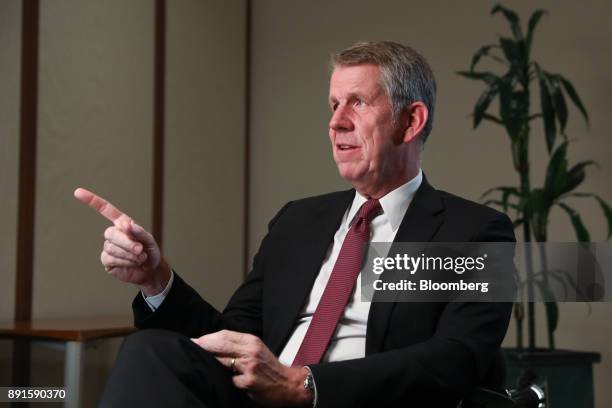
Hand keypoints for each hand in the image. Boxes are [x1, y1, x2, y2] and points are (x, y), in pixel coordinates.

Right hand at [74, 187, 169, 294]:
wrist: (151, 270)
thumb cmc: (150, 251)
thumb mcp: (149, 240)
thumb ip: (139, 232)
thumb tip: (126, 225)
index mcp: (122, 223)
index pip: (105, 209)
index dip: (92, 200)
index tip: (77, 192)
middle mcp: (113, 233)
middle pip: (110, 233)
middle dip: (126, 242)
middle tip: (140, 249)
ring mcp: (108, 247)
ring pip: (111, 247)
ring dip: (128, 254)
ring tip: (140, 257)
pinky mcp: (107, 260)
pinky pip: (110, 258)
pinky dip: (124, 261)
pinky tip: (132, 263)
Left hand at [191, 330, 311, 406]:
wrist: (289, 384)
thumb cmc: (270, 368)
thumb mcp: (257, 350)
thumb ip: (239, 346)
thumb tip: (215, 345)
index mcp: (252, 341)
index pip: (225, 335)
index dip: (208, 337)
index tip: (196, 340)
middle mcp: (251, 351)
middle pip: (221, 344)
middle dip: (203, 345)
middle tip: (190, 346)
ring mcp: (249, 367)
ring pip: (222, 360)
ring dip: (208, 361)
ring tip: (197, 360)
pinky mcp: (247, 382)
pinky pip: (229, 380)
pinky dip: (222, 380)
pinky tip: (217, 381)